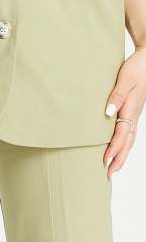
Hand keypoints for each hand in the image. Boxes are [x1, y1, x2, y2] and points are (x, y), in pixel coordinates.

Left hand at [103, 46, 145, 176]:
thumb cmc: (136, 68)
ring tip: (112, 166)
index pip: (122, 135)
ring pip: (129, 138)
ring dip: (121, 153)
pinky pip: (128, 130)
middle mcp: (133, 114)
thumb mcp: (124, 79)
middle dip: (118, 158)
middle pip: (127, 142)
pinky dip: (123, 142)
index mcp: (131, 109)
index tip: (105, 162)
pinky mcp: (132, 109)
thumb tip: (107, 114)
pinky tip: (117, 145)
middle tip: (108, 174)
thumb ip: (116, 96)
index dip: (113, 149)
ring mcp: (134, 113)